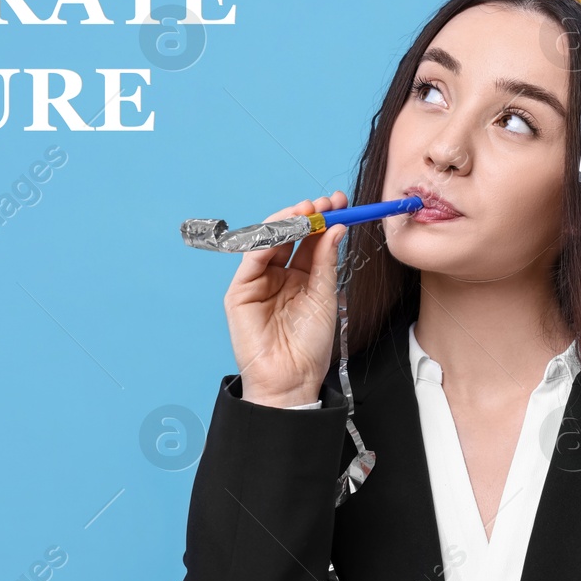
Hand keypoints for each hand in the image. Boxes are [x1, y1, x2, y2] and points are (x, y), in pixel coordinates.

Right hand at [223, 191, 349, 407]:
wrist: (292, 379)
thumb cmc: (309, 345)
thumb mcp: (325, 296)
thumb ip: (325, 262)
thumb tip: (336, 227)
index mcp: (299, 276)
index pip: (309, 239)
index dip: (322, 219)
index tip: (340, 202)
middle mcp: (278, 275)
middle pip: (289, 236)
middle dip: (306, 215)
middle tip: (324, 202)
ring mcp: (258, 281)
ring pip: (269, 242)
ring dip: (286, 222)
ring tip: (306, 210)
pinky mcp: (240, 292)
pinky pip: (251, 260)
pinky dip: (265, 242)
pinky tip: (283, 231)